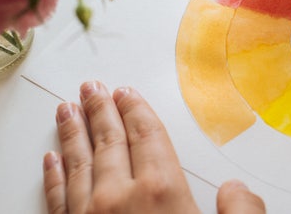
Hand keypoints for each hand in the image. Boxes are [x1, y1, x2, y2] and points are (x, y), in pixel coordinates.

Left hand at [43, 81, 265, 213]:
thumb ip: (241, 213)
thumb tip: (237, 189)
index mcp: (161, 190)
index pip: (145, 134)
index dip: (135, 109)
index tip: (125, 91)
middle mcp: (120, 196)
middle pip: (108, 139)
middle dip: (99, 110)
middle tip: (90, 88)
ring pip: (77, 162)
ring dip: (71, 133)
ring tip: (65, 110)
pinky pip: (57, 198)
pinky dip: (52, 175)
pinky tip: (49, 160)